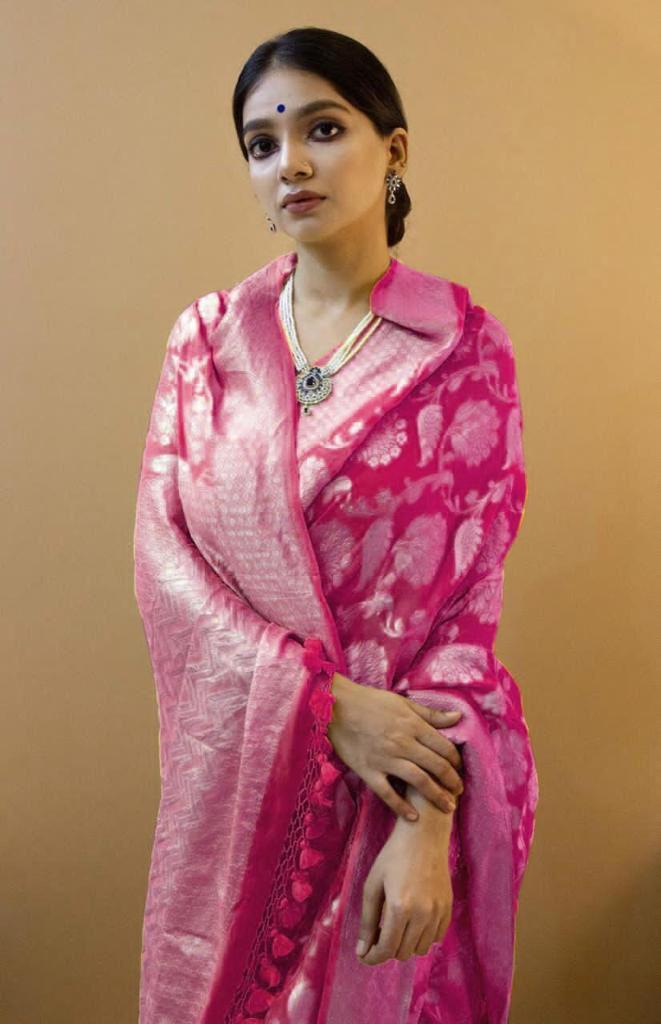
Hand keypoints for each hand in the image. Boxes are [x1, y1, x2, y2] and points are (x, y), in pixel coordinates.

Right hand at [327, 672, 463, 820]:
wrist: (336, 707)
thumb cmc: (370, 701)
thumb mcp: (403, 703)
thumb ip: (431, 714)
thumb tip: (458, 718)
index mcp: (412, 725)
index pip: (444, 747)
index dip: (456, 761)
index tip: (460, 769)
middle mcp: (403, 743)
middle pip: (436, 766)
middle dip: (452, 781)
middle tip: (459, 791)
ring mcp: (386, 759)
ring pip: (419, 781)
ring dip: (437, 796)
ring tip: (448, 807)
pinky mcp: (369, 771)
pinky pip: (388, 794)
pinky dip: (402, 807)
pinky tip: (413, 816)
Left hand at [355, 801, 453, 964]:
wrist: (424, 836)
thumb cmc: (393, 857)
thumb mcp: (373, 885)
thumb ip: (367, 921)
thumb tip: (362, 951)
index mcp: (400, 908)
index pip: (387, 949)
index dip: (373, 957)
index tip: (364, 955)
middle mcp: (422, 914)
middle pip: (403, 953)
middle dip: (387, 949)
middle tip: (378, 933)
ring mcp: (438, 912)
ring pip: (420, 949)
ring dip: (405, 944)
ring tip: (395, 925)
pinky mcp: (448, 908)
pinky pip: (436, 938)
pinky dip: (422, 937)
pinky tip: (412, 922)